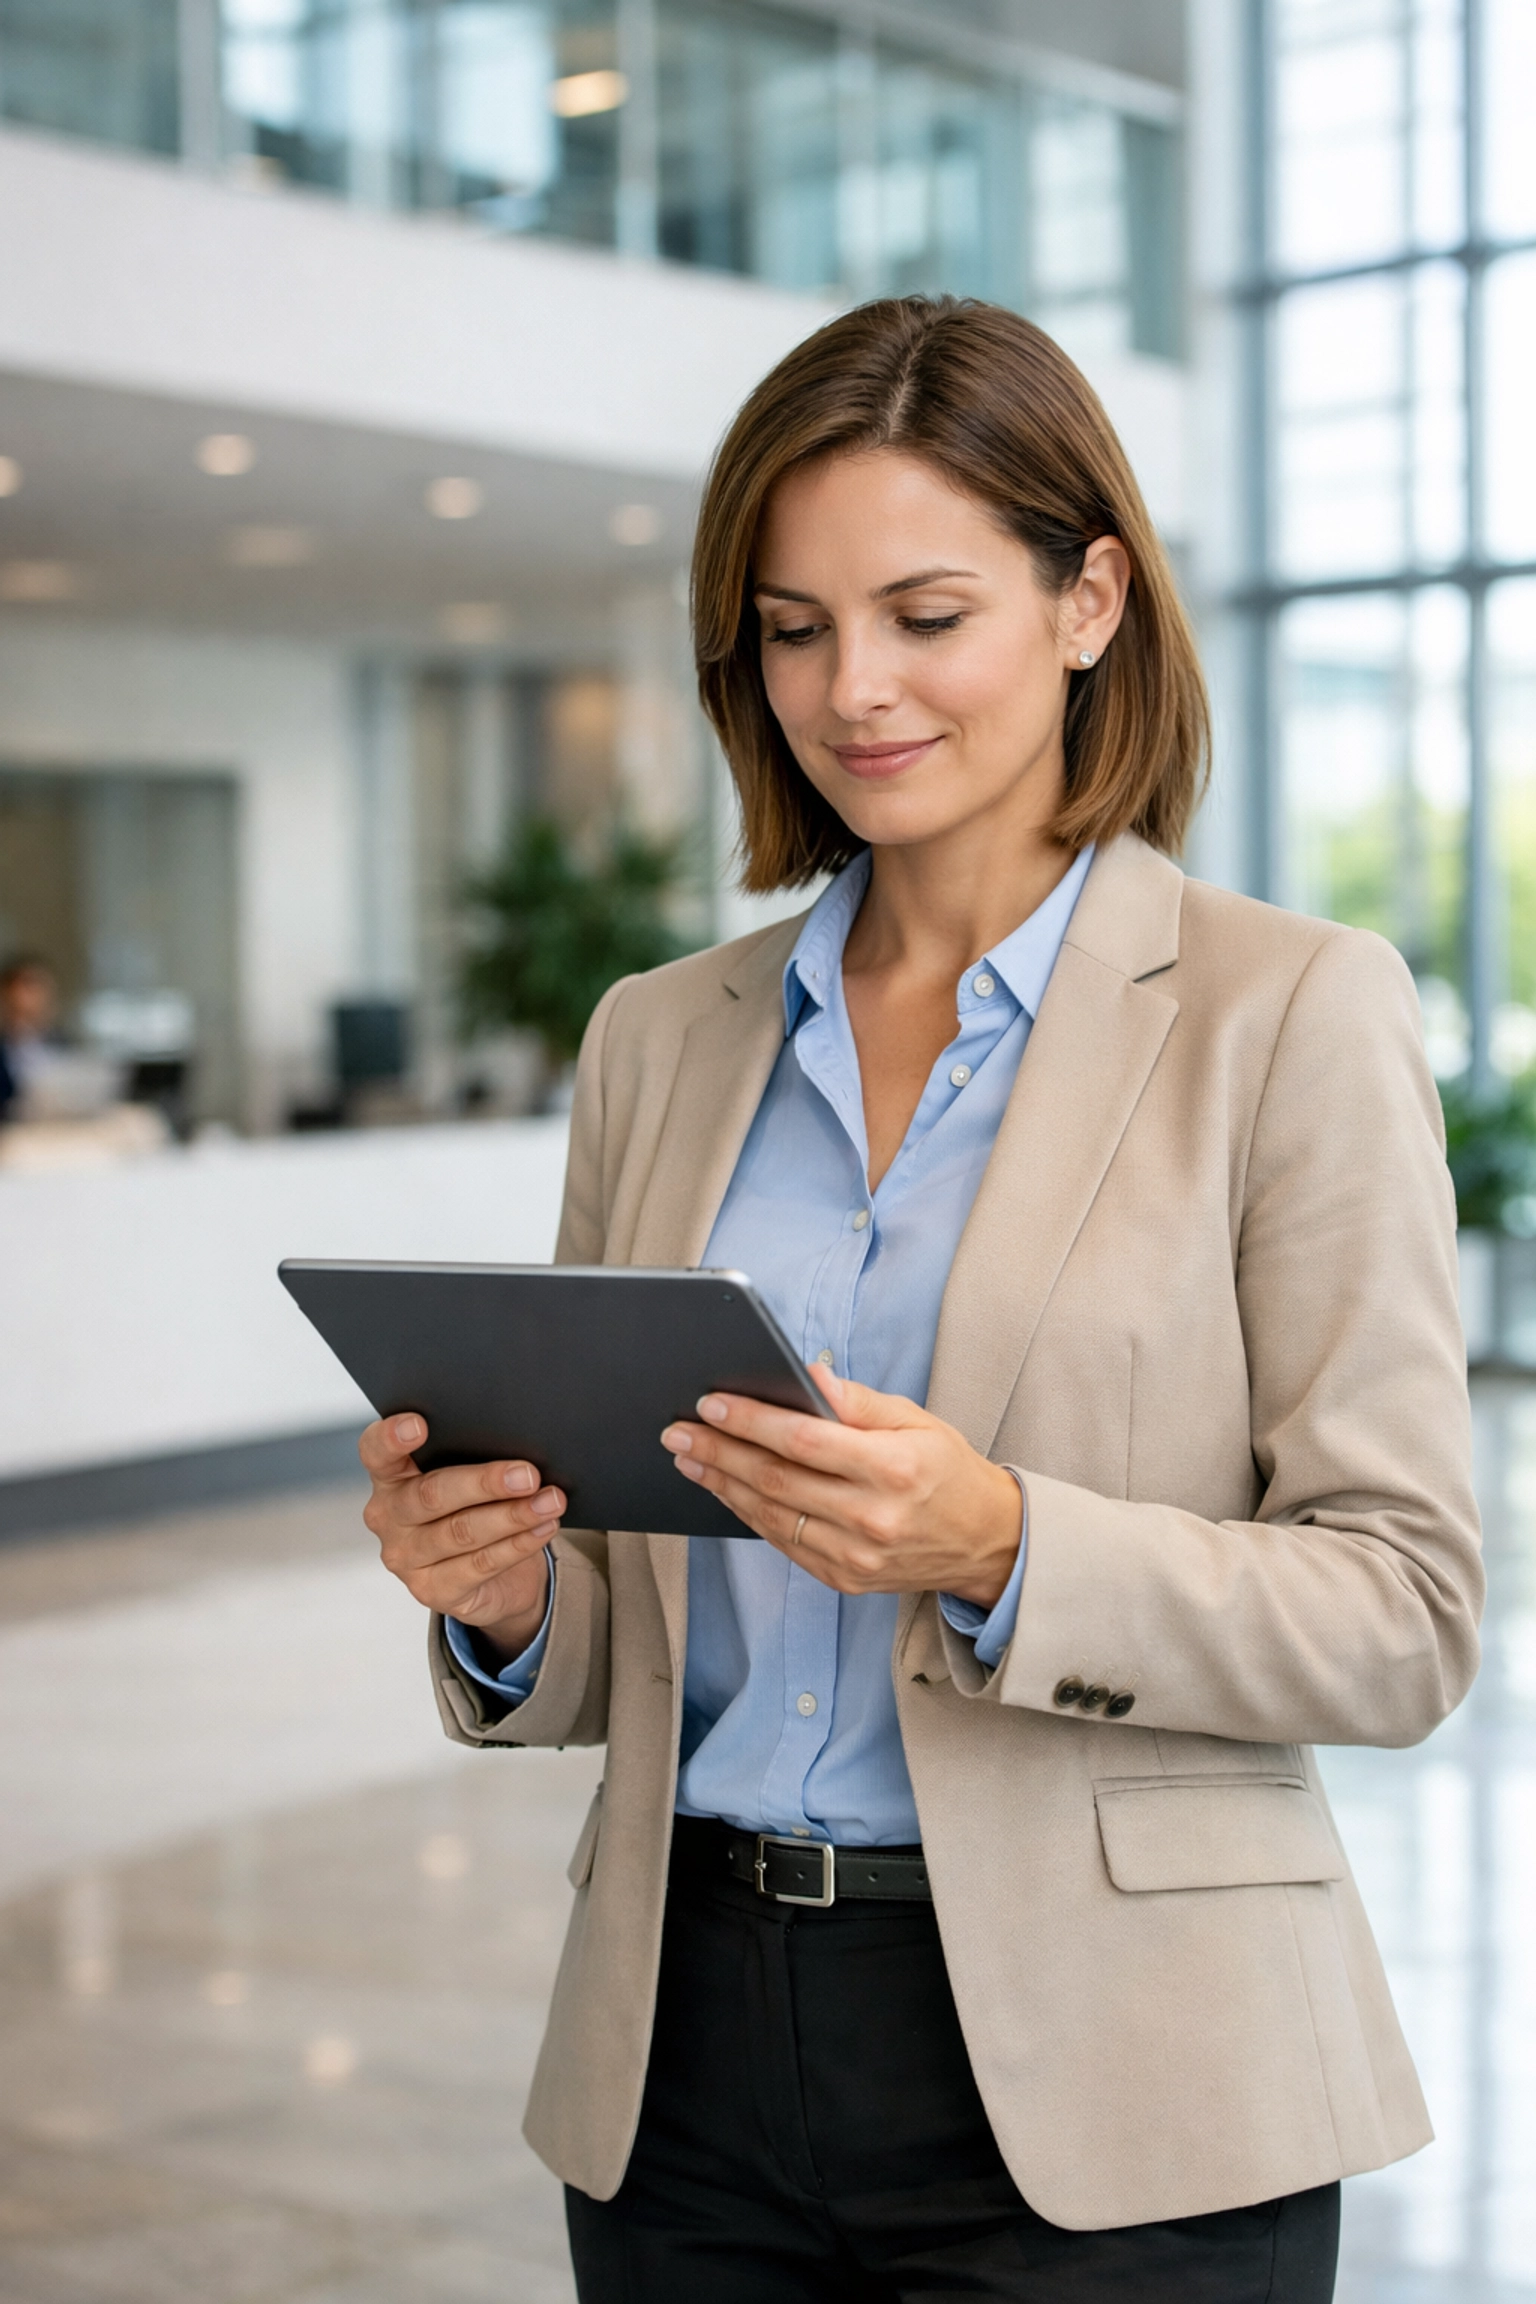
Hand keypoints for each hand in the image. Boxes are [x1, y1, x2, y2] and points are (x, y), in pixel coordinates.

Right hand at [361, 1415, 563, 1663]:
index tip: (419, 1424)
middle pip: (432, 1494)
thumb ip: (473, 1459)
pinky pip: (480, 1565)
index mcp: (389, 1477)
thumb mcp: (467, 1478)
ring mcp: (405, 1558)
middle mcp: (388, 1517)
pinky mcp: (431, 1591)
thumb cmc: (475, 1507)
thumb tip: (519, 1450)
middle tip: (528, 1475)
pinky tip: (543, 1528)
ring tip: (550, 1501)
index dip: (392, 1437)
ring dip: (513, 1516)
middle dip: (485, 1483)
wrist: (489, 1575)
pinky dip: (518, 1544)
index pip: (376, 1452)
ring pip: (462, 1532)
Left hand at [661, 1366, 1020, 1602]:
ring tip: (688, 1457)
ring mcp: (856, 1555)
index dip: (751, 1421)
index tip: (711, 1403)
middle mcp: (872, 1517)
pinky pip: (782, 1542)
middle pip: (776, 1480)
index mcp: (894, 1469)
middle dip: (719, 1452)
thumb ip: (857, 1401)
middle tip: (678, 1430)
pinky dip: (747, 1513)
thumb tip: (805, 1376)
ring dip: (721, 1484)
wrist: (985, 1542)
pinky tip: (725, 1488)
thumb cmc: (948, 1471)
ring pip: (770, 1515)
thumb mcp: (917, 1421)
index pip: (805, 1441)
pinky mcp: (844, 1578)